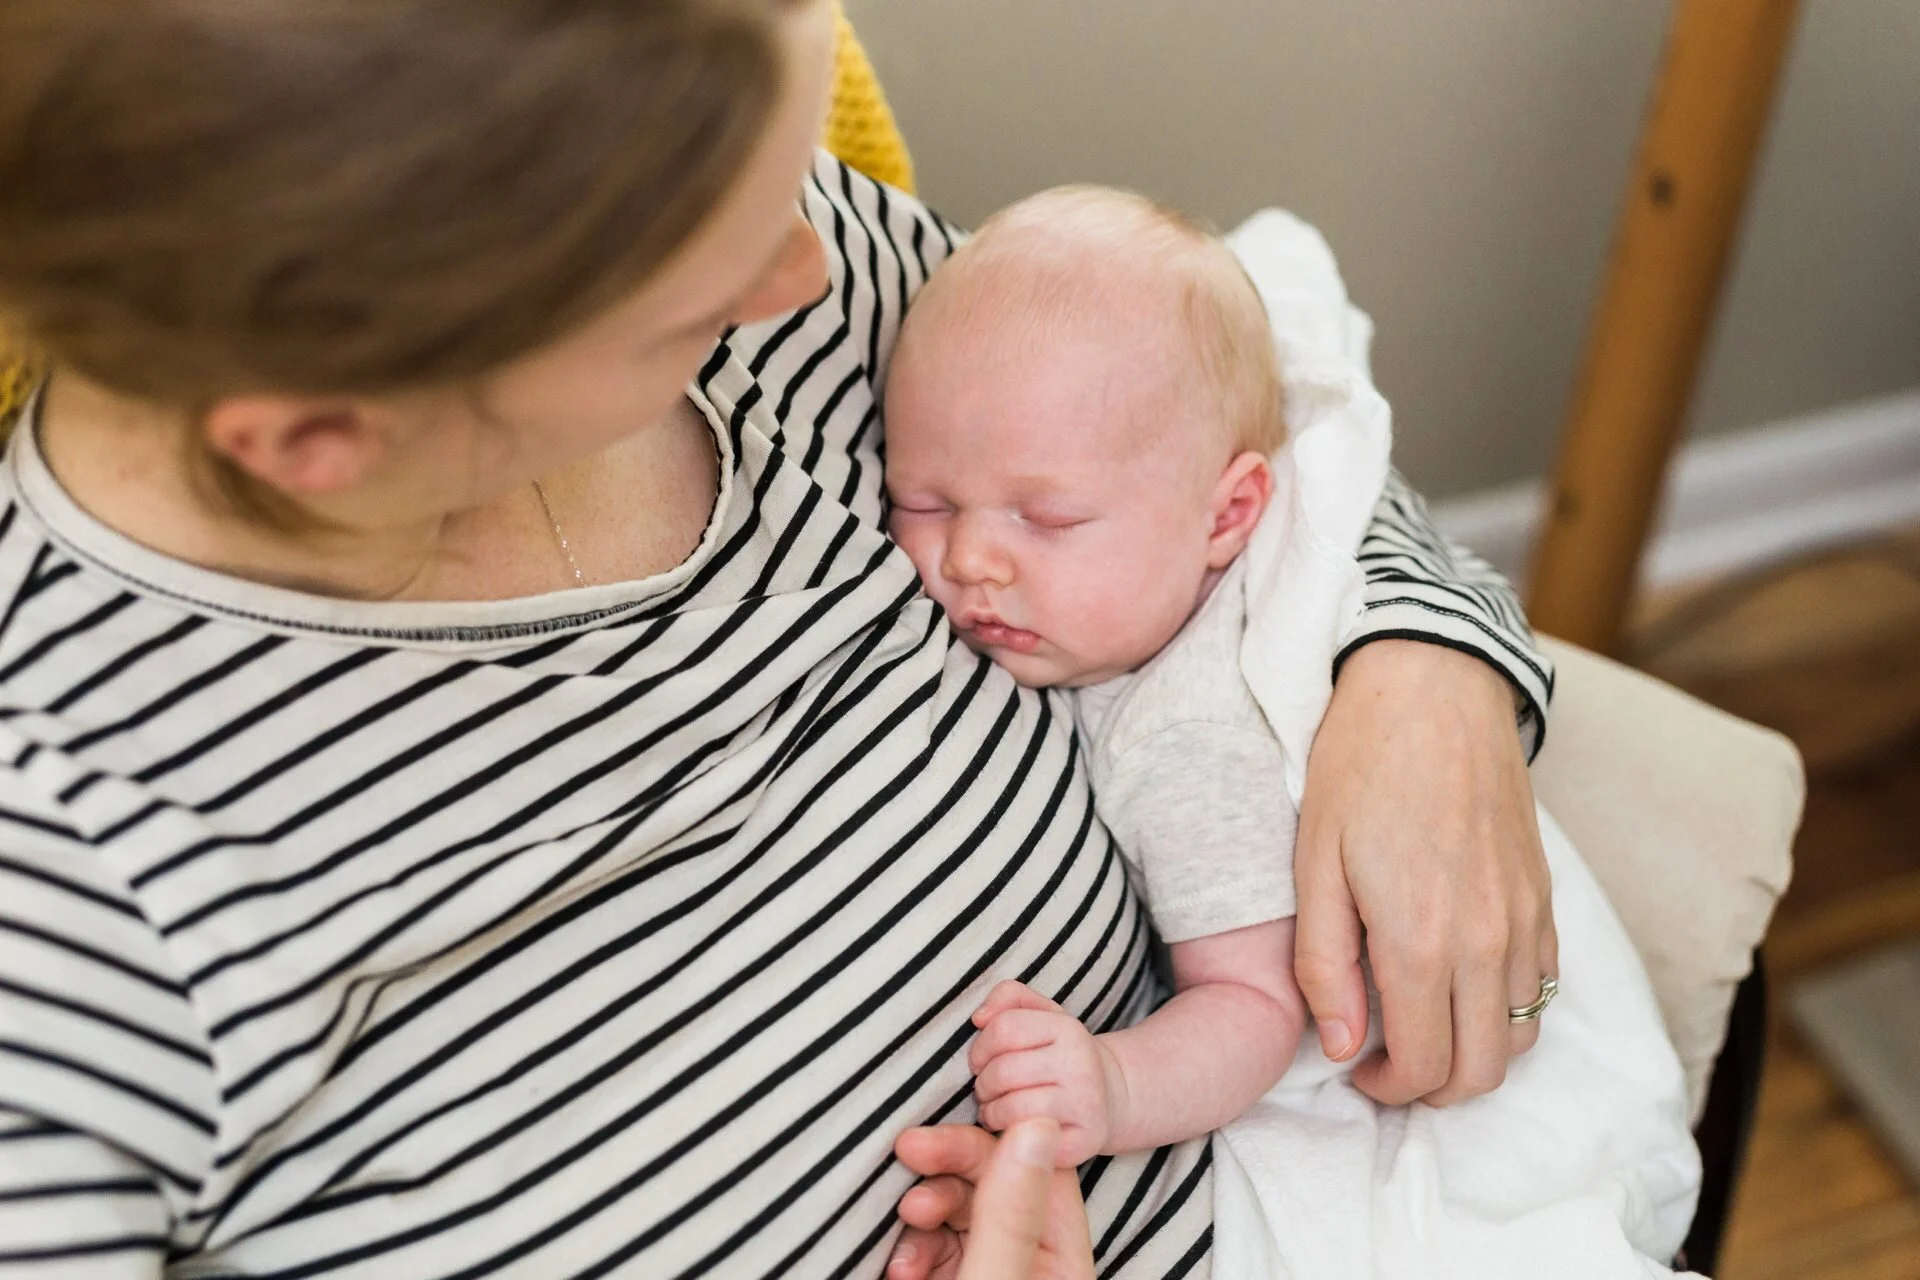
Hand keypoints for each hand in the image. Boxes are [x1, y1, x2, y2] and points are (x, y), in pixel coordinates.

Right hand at [887, 1120, 1095, 1279]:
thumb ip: (1009, 1216)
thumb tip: (1037, 1126)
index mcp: (1063, 1265)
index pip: (1042, 1177)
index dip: (997, 1143)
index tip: (952, 1125)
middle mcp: (1030, 1263)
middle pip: (992, 1189)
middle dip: (945, 1173)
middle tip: (907, 1149)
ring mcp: (990, 1271)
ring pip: (955, 1215)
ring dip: (922, 1212)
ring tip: (904, 1231)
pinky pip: (931, 1247)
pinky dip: (909, 1251)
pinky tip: (897, 1269)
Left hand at [968, 981, 1121, 1164]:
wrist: (1110, 1097)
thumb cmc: (1060, 1055)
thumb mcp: (1041, 1016)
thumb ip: (1008, 998)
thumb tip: (979, 1017)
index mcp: (1068, 1029)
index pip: (1003, 1028)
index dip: (981, 1047)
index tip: (982, 1060)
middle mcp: (1081, 1065)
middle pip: (1002, 1071)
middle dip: (983, 1083)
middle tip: (987, 1089)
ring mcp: (1085, 1106)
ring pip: (1010, 1108)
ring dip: (989, 1111)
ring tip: (994, 1109)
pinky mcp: (1082, 1142)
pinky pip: (1025, 1138)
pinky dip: (1005, 1135)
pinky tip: (1010, 1129)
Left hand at [1293, 640, 1556, 1105]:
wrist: (1433, 688)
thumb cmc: (1358, 767)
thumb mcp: (1314, 863)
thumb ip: (1324, 965)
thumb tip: (1340, 1046)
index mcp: (1422, 940)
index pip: (1423, 1067)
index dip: (1385, 1088)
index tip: (1353, 1067)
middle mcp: (1488, 942)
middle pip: (1481, 1073)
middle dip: (1431, 1088)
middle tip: (1385, 1062)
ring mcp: (1526, 920)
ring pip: (1522, 1038)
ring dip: (1474, 1054)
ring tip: (1421, 1024)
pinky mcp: (1546, 896)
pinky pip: (1545, 986)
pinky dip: (1508, 1009)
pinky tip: (1460, 980)